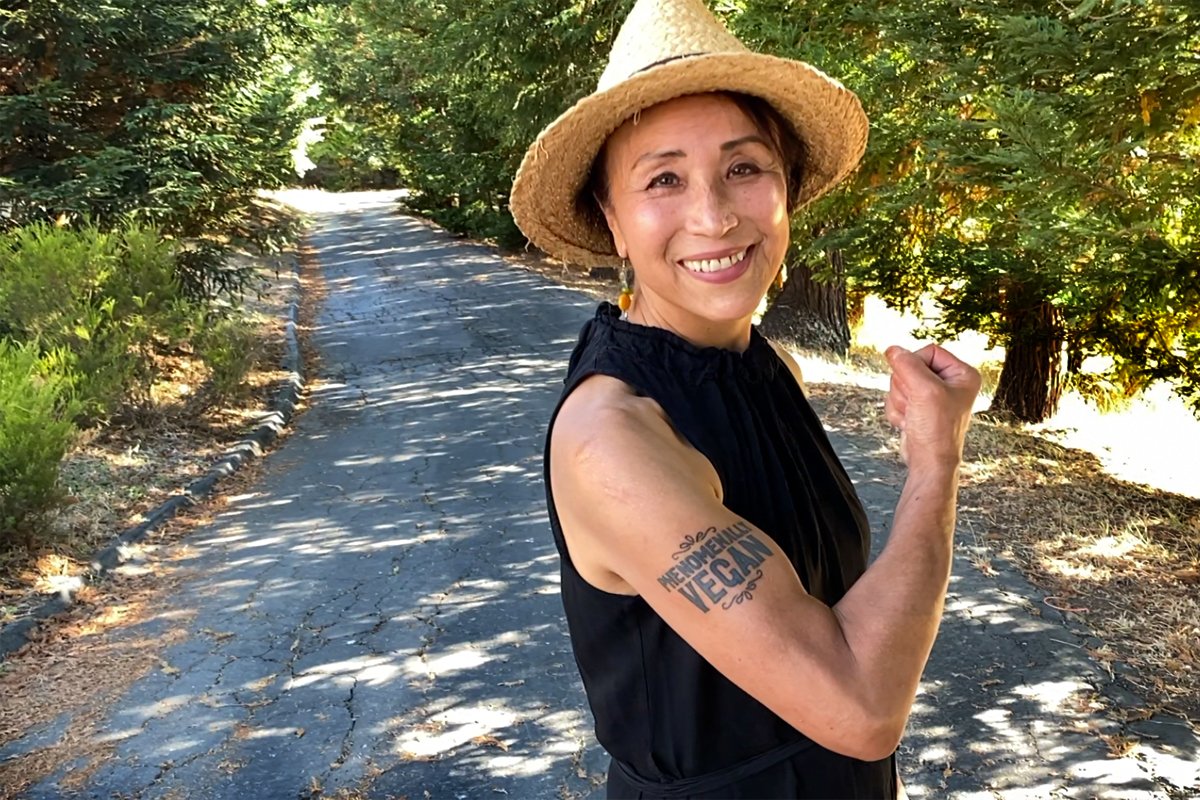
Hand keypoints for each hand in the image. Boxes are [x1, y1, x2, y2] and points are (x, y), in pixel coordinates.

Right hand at [883, 343, 980, 471]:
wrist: (929, 462)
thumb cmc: (938, 431)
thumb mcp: (925, 391)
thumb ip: (908, 365)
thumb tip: (893, 350)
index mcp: (962, 374)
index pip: (928, 351)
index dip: (915, 365)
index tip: (917, 384)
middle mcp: (949, 382)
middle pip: (910, 366)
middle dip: (905, 387)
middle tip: (916, 404)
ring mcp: (931, 395)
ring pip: (899, 382)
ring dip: (900, 400)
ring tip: (914, 416)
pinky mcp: (917, 406)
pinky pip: (895, 397)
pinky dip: (897, 410)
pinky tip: (909, 422)